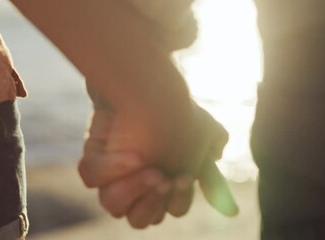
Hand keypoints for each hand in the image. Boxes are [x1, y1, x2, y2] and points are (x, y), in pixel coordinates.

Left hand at [79, 99, 237, 227]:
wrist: (151, 82)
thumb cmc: (179, 112)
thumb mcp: (204, 143)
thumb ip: (212, 178)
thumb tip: (231, 211)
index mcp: (164, 189)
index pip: (171, 209)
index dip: (177, 199)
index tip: (183, 177)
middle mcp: (137, 186)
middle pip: (140, 219)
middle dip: (154, 203)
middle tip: (164, 178)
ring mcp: (113, 174)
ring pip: (112, 205)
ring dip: (133, 190)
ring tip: (150, 170)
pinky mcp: (95, 158)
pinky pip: (93, 177)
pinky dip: (112, 169)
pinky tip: (132, 155)